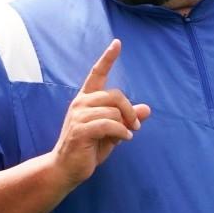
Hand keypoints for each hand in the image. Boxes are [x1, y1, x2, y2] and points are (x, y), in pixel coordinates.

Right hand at [50, 40, 150, 187]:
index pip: (96, 74)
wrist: (66, 169)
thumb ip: (126, 119)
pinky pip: (109, 124)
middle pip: (115, 95)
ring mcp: (78, 116)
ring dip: (125, 124)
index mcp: (86, 99)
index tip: (117, 43)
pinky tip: (126, 138)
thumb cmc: (88, 149)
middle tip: (136, 126)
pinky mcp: (80, 130)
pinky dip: (121, 131)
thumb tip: (147, 109)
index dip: (107, 58)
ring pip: (113, 111)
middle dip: (130, 110)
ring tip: (127, 135)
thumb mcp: (112, 132)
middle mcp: (80, 103)